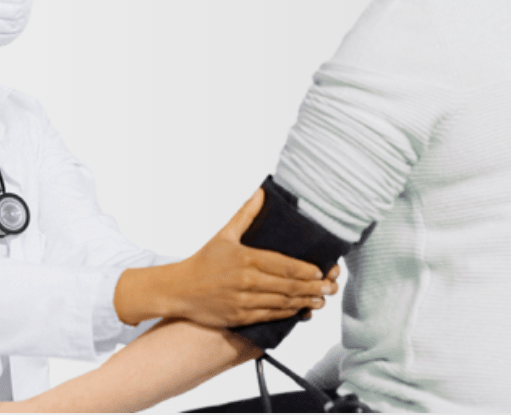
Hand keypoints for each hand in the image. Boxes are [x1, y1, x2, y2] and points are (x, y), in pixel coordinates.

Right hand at [165, 188, 339, 326]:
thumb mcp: (225, 234)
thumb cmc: (204, 261)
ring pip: (281, 303)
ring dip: (304, 302)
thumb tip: (261, 192)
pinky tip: (299, 310)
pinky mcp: (240, 317)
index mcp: (246, 259)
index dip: (305, 270)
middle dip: (312, 287)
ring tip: (321, 300)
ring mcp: (244, 301)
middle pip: (287, 286)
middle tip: (330, 287)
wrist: (180, 289)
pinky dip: (287, 313)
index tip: (321, 271)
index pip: (283, 265)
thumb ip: (246, 214)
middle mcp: (247, 281)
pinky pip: (269, 316)